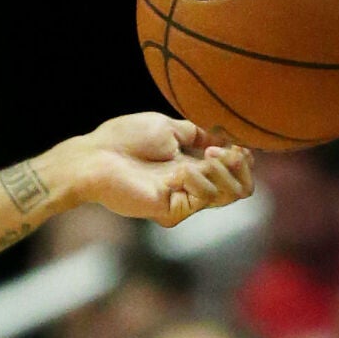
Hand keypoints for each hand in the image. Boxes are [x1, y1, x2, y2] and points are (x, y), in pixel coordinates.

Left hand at [67, 113, 254, 226]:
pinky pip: (206, 198)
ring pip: (230, 194)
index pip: (233, 171)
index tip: (241, 144)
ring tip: (209, 155)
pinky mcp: (173, 210)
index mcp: (191, 165)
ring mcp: (183, 199)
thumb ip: (197, 133)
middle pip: (240, 187)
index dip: (244, 158)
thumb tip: (227, 136)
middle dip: (241, 164)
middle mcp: (191, 185)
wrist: (94, 156)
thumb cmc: (124, 138)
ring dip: (225, 169)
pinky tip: (186, 169)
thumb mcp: (168, 127)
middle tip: (224, 150)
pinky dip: (203, 179)